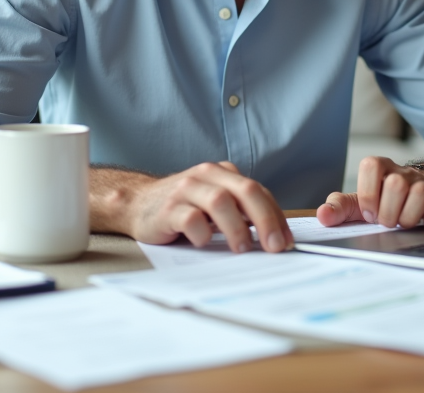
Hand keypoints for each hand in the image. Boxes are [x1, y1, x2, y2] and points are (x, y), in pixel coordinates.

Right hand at [89, 161, 292, 252]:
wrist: (137, 204)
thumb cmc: (183, 208)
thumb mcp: (214, 203)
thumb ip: (239, 211)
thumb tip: (274, 237)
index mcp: (223, 173)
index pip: (258, 191)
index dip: (276, 216)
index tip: (286, 241)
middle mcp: (206, 175)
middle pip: (245, 191)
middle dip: (265, 220)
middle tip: (274, 247)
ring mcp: (186, 189)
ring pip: (220, 202)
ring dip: (237, 228)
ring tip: (243, 248)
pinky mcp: (168, 208)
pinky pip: (191, 219)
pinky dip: (202, 234)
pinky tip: (204, 243)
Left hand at [316, 156, 423, 230]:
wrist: (421, 190)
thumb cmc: (385, 198)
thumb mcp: (360, 200)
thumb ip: (340, 207)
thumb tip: (323, 216)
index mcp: (381, 168)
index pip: (371, 165)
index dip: (368, 194)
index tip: (369, 214)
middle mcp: (403, 173)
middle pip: (396, 184)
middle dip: (389, 213)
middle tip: (387, 221)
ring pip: (421, 193)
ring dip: (409, 218)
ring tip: (403, 223)